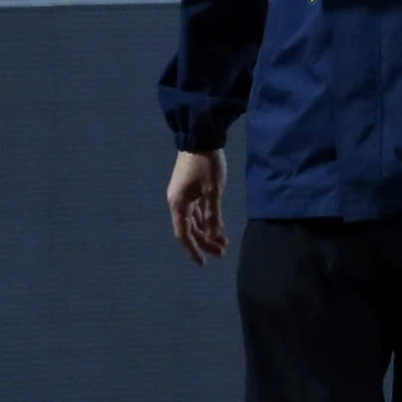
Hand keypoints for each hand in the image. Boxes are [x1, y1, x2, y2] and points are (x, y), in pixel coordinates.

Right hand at [167, 148, 226, 263]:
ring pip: (194, 220)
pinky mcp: (189, 189)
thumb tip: (214, 236)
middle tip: (223, 252)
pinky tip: (218, 228)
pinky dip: (207, 220)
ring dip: (207, 231)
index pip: (184, 234)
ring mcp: (183, 196)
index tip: (203, 263)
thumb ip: (213, 215)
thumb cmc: (206, 164)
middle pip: (190, 229)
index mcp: (178, 204)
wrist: (200, 138)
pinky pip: (197, 211)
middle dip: (206, 242)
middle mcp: (177, 202)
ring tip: (224, 243)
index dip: (193, 249)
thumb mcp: (213, 191)